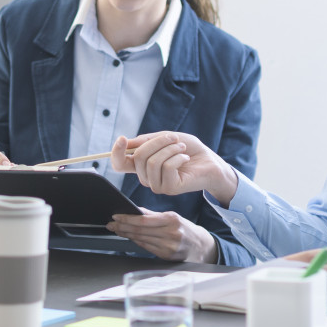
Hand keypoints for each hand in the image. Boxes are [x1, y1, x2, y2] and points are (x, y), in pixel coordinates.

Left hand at [108, 208, 218, 262]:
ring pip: (141, 240)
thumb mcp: (172, 217)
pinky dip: (136, 242)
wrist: (201, 246)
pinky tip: (129, 238)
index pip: (143, 220)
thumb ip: (153, 215)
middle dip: (122, 227)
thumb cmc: (185, 229)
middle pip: (140, 230)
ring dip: (126, 235)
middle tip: (111, 224)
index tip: (115, 216)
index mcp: (171, 220)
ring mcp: (169, 246)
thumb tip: (135, 211)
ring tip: (117, 230)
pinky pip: (146, 248)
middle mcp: (171, 233)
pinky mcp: (166, 256)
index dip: (127, 219)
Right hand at [111, 133, 239, 205]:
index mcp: (142, 165)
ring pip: (152, 162)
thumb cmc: (188, 150)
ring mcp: (157, 185)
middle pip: (138, 157)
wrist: (210, 162)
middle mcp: (147, 177)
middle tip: (173, 138)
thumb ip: (146, 141)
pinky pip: (167, 167)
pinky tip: (186, 158)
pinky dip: (178, 157)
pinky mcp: (169, 189)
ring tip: (181, 148)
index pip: (120, 164)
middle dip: (157, 141)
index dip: (116, 152)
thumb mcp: (165, 138)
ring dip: (169, 148)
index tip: (122, 139)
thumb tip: (126, 142)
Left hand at [286, 246, 326, 306]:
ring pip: (322, 290)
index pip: (310, 256)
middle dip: (297, 279)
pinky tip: (316, 303)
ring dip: (310, 293)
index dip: (292, 262)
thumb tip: (304, 267)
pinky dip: (325, 303)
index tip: (277, 266)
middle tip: (282, 284)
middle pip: (313, 274)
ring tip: (296, 295)